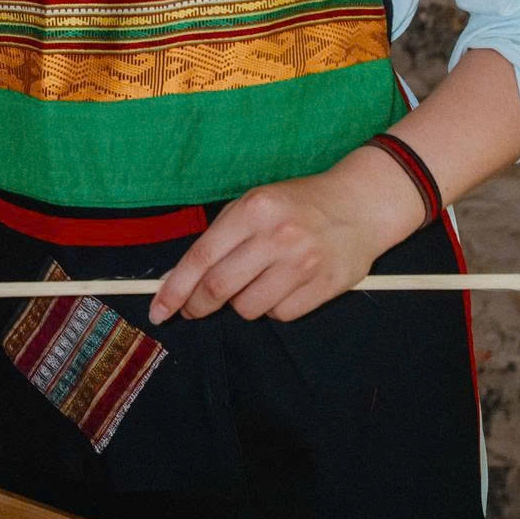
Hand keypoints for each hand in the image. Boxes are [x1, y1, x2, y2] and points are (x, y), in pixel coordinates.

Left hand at [148, 154, 421, 325]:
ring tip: (253, 283)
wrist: (360, 203)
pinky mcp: (325, 286)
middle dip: (197, 306)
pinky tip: (283, 287)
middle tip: (193, 309)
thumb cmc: (297, 204)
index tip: (159, 311)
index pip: (201, 259)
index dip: (174, 290)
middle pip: (219, 289)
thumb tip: (182, 280)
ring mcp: (303, 264)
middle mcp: (276, 236)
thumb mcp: (256, 204)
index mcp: (253, 210)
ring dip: (241, 304)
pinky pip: (281, 315)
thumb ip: (222, 237)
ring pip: (249, 308)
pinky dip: (273, 307)